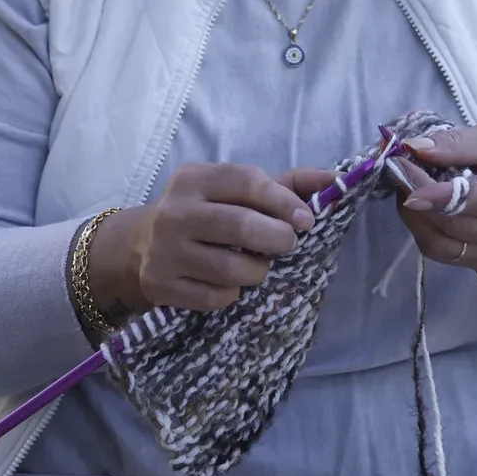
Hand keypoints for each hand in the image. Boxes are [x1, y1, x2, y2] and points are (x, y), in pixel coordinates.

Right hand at [90, 163, 317, 314]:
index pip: (247, 183)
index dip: (284, 201)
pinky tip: (229, 283)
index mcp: (194, 178)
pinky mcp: (161, 285)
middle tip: (288, 245)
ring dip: (257, 271)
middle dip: (277, 239)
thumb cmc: (205, 212)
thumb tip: (334, 180)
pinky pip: (214, 297)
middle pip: (240, 226)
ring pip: (230, 269)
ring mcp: (164, 251)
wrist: (142, 245)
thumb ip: (285, 184)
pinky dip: (232, 294)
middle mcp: (174, 212)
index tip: (307, 220)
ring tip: (258, 265)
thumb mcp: (234, 190)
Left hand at [392, 125, 476, 271]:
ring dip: (415, 215)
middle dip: (416, 195)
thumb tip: (416, 148)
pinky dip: (424, 228)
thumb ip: (460, 143)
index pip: (473, 201)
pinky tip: (422, 205)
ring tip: (408, 186)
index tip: (402, 168)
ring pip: (441, 244)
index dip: (434, 190)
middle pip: (452, 223)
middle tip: (400, 166)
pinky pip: (443, 252)